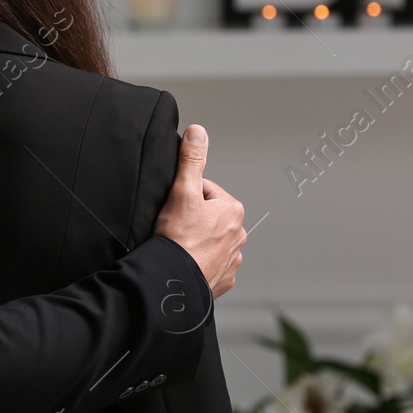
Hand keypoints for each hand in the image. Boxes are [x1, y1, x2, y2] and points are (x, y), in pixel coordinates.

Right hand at [154, 125, 244, 298]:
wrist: (173, 279)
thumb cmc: (178, 238)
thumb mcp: (182, 190)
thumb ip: (191, 159)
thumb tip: (197, 132)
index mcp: (232, 210)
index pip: (205, 192)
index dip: (186, 197)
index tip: (176, 208)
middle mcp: (239, 234)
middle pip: (209, 216)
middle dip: (193, 219)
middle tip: (175, 227)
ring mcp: (233, 258)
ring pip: (210, 241)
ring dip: (197, 241)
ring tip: (180, 245)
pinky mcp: (224, 278)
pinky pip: (211, 264)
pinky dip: (200, 262)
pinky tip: (186, 261)